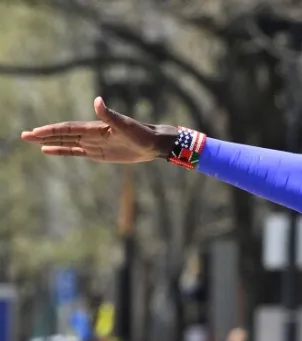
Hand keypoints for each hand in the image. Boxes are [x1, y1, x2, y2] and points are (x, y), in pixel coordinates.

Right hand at [19, 97, 172, 163]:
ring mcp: (93, 144)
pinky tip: (48, 151)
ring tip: (32, 142)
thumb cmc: (141, 133)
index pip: (68, 129)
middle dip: (43, 135)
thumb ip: (109, 115)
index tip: (35, 132)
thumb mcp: (125, 125)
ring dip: (49, 142)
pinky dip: (61, 151)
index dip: (52, 130)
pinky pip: (76, 152)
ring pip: (66, 143)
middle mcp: (91, 135)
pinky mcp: (98, 153)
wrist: (152, 144)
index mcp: (95, 128)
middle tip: (24, 136)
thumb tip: (97, 101)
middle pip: (62, 135)